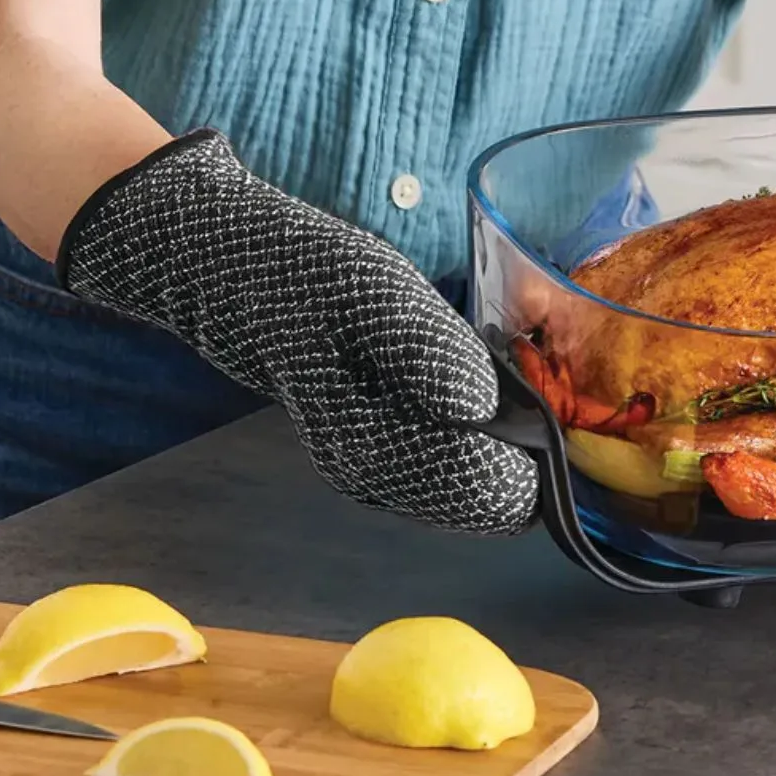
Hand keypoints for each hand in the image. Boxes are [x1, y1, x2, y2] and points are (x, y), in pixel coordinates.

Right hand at [55, 129, 537, 533]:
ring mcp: (372, 474)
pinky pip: (451, 476)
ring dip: (509, 455)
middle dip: (529, 460)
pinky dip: (483, 449)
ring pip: (474, 498)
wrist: (225, 268)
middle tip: (542, 398)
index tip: (550, 407)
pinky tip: (486, 405)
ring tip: (518, 398)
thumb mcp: (373, 290)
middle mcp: (371, 478)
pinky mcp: (376, 457)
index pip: (483, 491)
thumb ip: (429, 351)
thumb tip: (482, 409)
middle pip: (487, 508)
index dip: (534, 457)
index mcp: (368, 445)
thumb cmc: (302, 271)